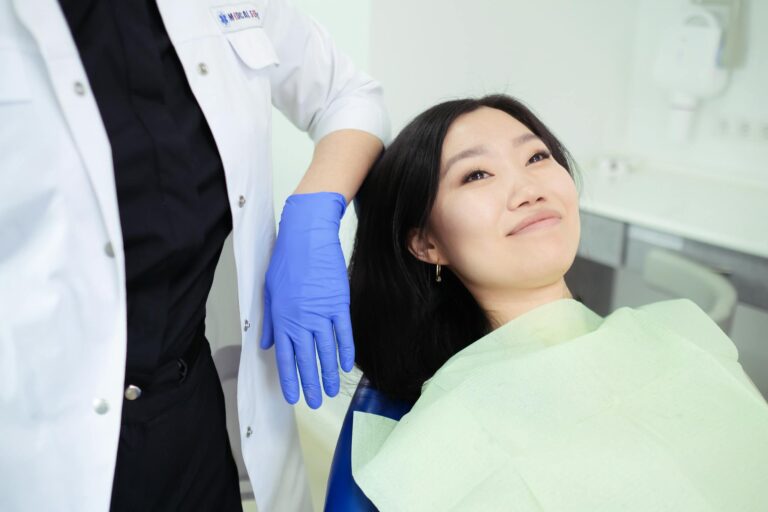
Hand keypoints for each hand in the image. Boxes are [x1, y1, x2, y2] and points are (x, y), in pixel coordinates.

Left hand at [260, 192, 354, 408]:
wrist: (307, 236)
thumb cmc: (286, 259)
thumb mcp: (269, 289)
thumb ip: (269, 319)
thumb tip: (266, 342)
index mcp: (281, 317)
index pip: (285, 356)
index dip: (290, 378)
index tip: (293, 396)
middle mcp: (300, 319)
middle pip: (306, 358)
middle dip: (309, 383)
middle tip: (313, 401)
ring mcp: (321, 313)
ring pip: (326, 351)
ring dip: (329, 373)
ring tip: (331, 390)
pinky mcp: (338, 303)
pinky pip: (343, 333)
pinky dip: (345, 351)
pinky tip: (345, 365)